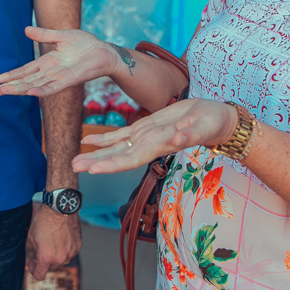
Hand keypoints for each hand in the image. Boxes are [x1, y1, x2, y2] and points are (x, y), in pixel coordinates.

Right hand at [0, 26, 118, 97]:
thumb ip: (44, 35)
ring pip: (35, 86)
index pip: (24, 71)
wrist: (104, 51)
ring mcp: (59, 77)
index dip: (10, 75)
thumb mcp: (61, 36)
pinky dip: (42, 90)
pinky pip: (54, 87)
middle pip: (26, 81)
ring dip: (20, 90)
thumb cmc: (85, 44)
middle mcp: (50, 72)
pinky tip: (31, 93)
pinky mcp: (70, 80)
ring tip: (4, 92)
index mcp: (46, 63)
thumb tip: (26, 30)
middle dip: (9, 86)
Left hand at [26, 205, 81, 279]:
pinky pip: (70, 252)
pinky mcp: (78, 245)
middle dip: (45, 260)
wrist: (60, 207)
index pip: (39, 275)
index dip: (33, 271)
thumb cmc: (43, 219)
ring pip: (61, 260)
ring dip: (56, 255)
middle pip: (51, 267)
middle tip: (41, 248)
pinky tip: (61, 237)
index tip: (32, 264)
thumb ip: (34, 251)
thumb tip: (35, 258)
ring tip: (52, 241)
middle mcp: (60, 258)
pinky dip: (65, 249)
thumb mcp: (31, 236)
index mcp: (46, 257)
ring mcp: (71, 252)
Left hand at [74, 98, 237, 173]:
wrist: (217, 119)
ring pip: (115, 148)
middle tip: (72, 166)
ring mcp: (145, 137)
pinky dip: (104, 138)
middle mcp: (148, 145)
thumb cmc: (213, 123)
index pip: (130, 158)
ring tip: (74, 159)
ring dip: (95, 153)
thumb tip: (178, 142)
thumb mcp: (204, 125)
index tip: (92, 169)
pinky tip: (88, 139)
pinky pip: (121, 135)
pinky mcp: (146, 127)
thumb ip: (191, 135)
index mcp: (159, 145)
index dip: (111, 164)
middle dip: (95, 162)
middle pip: (117, 157)